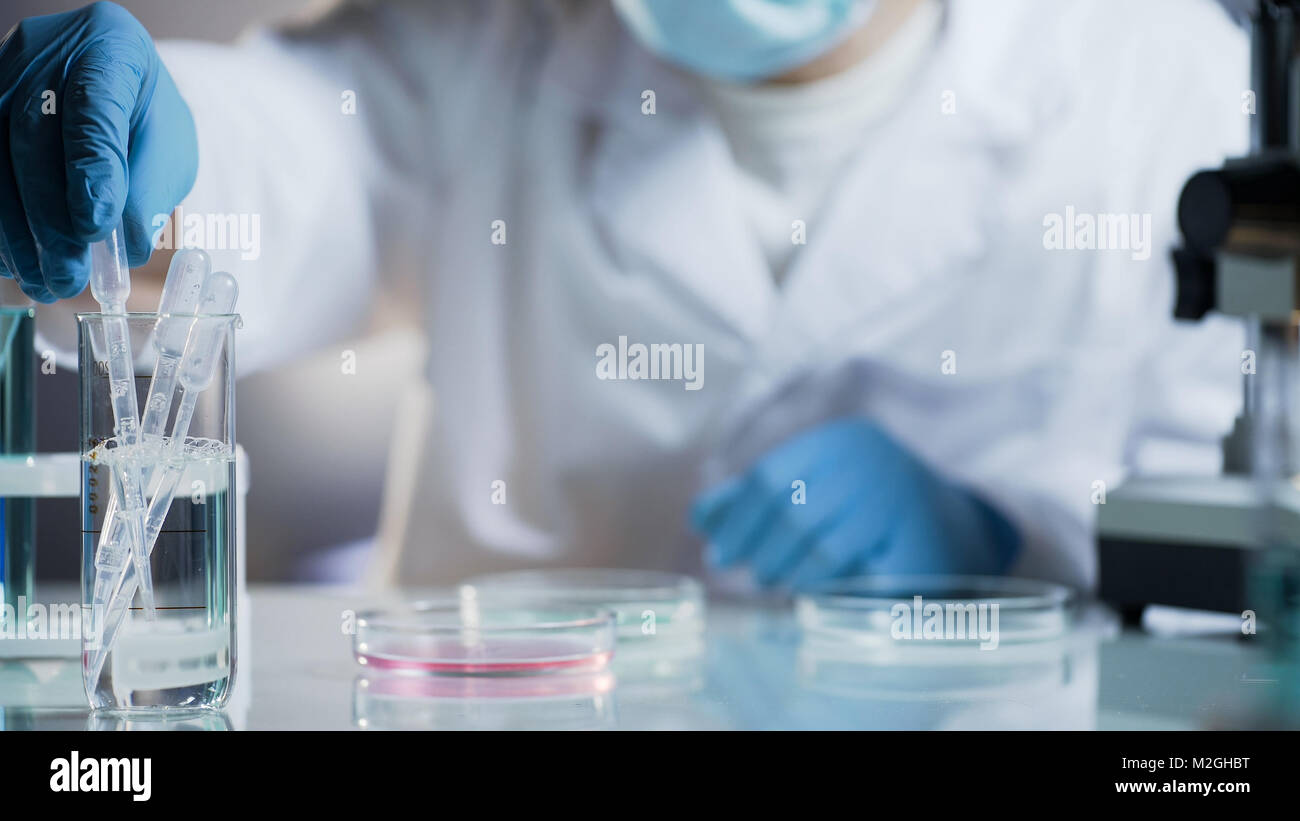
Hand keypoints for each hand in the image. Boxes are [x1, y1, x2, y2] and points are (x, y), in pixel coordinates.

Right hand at [0, 2, 194, 301]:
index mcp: (111, 47)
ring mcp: (2, 74)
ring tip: (46, 281)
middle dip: (51, 216)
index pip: (95, 104)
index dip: (92, 168)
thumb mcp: (167, 148)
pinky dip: (0, 222)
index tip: (96, 225)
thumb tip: (124, 249)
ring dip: (19, 230)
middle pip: (34, 135)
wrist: (111, 84)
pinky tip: (16, 261)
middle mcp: (46, 50)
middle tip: (69, 274)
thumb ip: (150, 189)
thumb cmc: (144, 116)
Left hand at [692, 418, 1019, 588]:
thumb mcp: (814, 497)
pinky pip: (844, 560)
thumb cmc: (868, 517)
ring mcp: (893, 490)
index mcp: (839, 440)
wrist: (952, 536)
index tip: (715, 549)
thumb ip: (758, 501)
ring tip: (767, 580)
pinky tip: (803, 588)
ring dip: (781, 564)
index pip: (769, 476)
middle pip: (787, 505)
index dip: (736, 515)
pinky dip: (814, 579)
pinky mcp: (910, 531)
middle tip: (738, 570)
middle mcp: (868, 456)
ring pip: (813, 535)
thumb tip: (699, 518)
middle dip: (754, 543)